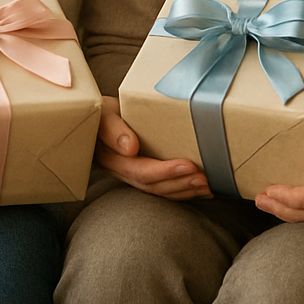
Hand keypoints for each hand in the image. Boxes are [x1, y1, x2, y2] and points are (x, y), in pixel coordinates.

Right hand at [94, 95, 211, 199]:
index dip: (165, 171)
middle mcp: (123, 172)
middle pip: (153, 185)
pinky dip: (182, 190)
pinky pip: (162, 187)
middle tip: (204, 179)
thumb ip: (113, 130)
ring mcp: (132, 176)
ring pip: (159, 190)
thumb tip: (130, 148)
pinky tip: (200, 191)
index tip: (188, 165)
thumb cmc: (102, 112)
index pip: (141, 171)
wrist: (97, 118)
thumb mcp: (103, 113)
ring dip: (184, 190)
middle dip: (180, 183)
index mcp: (113, 159)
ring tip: (206, 186)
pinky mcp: (142, 174)